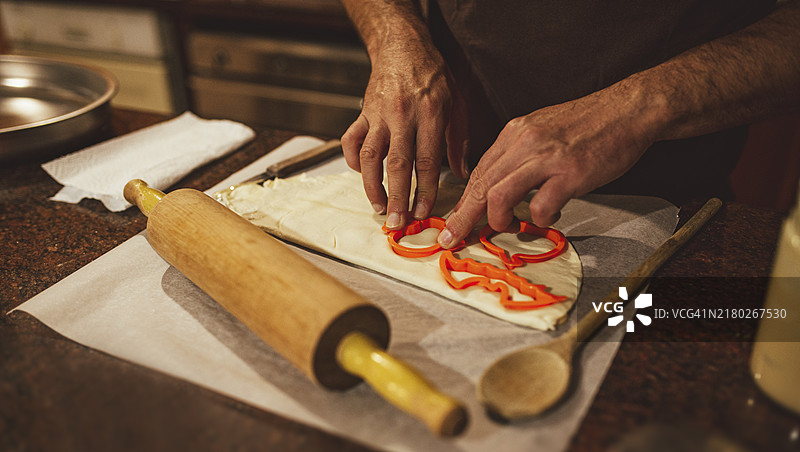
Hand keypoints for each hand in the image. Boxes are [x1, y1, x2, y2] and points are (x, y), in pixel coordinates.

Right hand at [341, 40, 467, 229]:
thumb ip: (458, 140)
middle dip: (398, 197)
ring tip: (379, 207)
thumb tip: (463, 173)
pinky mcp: (362, 112)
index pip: (427, 160)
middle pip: (398, 164)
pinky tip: (361, 173)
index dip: (425, 190)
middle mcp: (403, 115)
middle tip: (398, 221)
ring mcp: (379, 114)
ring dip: (372, 186)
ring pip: (370, 156)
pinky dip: (353, 160)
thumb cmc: (434, 74)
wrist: (403, 45)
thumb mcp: (457, 102)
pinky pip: (352, 140)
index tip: (424, 212)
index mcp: (431, 113)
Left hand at [438, 81, 659, 247]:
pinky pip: (540, 207)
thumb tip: (501, 184)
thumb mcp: (543, 129)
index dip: (463, 200)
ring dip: (498, 220)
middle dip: (463, 217)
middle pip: (481, 185)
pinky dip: (540, 219)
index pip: (479, 171)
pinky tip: (551, 216)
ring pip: (499, 196)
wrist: (629, 109)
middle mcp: (525, 142)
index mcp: (516, 132)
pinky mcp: (570, 173)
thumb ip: (520, 154)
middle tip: (454, 238)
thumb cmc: (590, 124)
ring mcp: (546, 158)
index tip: (453, 220)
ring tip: (508, 228)